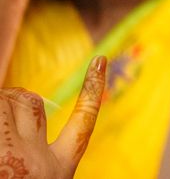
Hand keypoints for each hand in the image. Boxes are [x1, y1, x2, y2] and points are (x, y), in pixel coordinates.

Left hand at [0, 56, 105, 178]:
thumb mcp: (45, 177)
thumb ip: (36, 159)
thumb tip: (24, 110)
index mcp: (58, 172)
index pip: (83, 120)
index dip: (92, 88)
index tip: (100, 61)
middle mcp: (39, 163)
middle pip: (33, 102)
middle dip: (13, 99)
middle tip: (2, 117)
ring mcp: (13, 158)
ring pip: (4, 100)